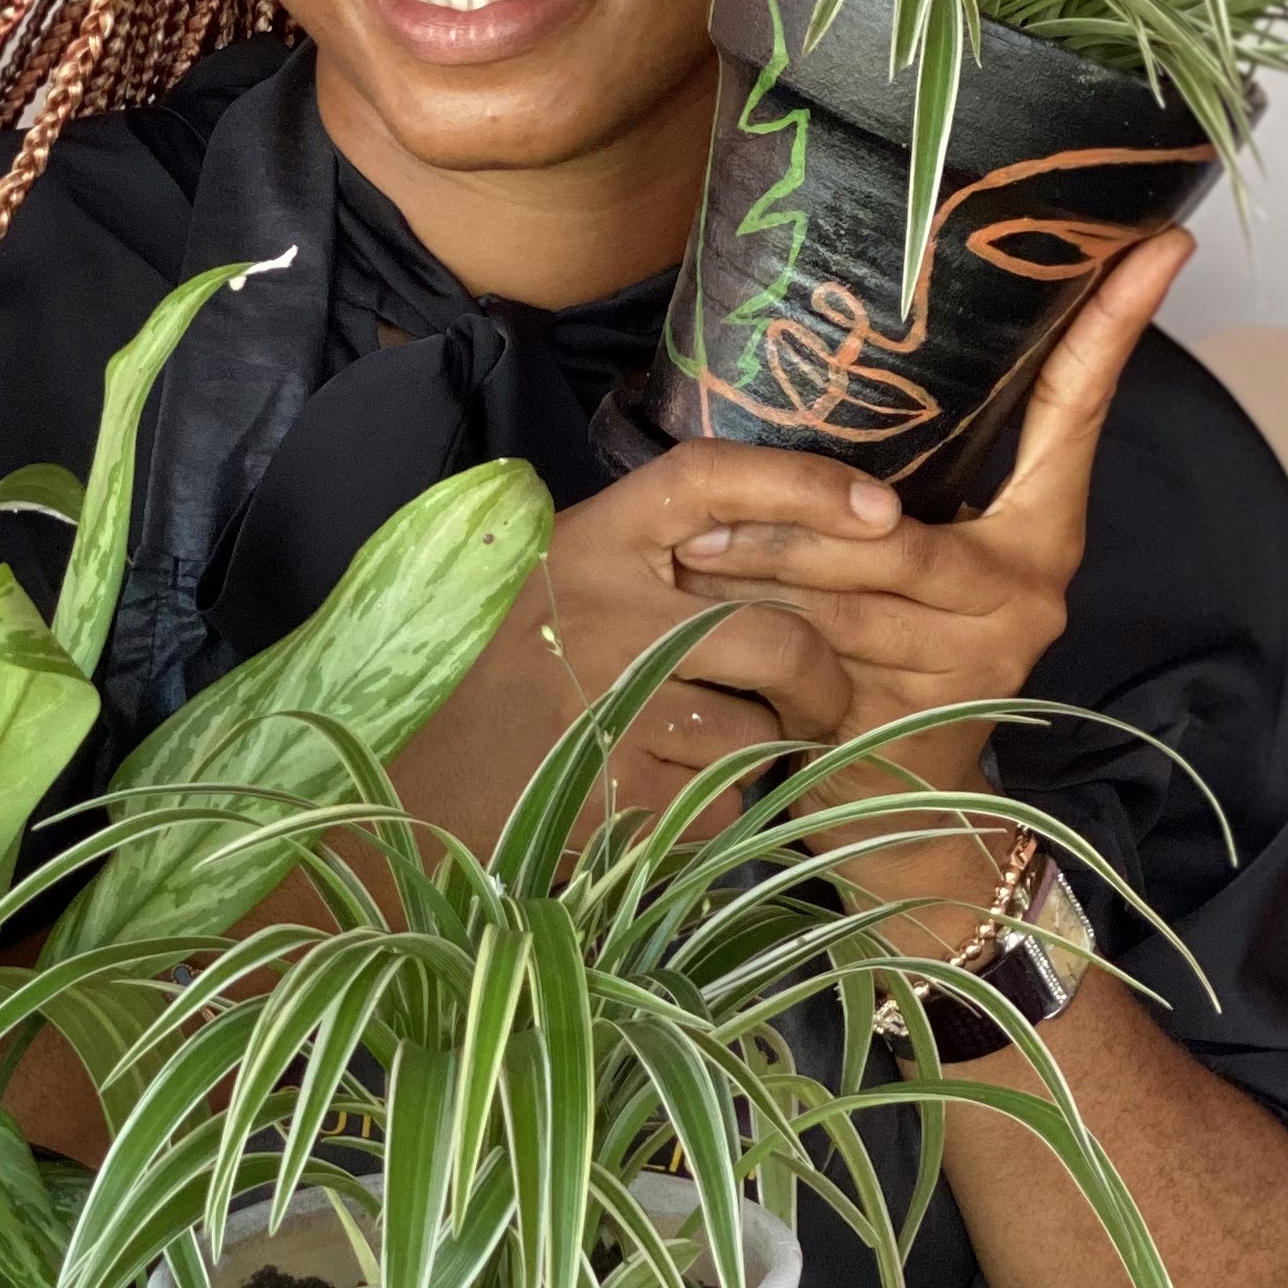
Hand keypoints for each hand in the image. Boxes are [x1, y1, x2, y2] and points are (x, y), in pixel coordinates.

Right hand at [392, 436, 864, 853]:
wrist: (404, 788)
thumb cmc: (488, 676)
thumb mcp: (543, 577)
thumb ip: (636, 555)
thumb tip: (776, 533)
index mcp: (588, 542)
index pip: (710, 478)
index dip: (805, 484)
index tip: (883, 510)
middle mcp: (607, 615)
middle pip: (777, 638)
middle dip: (822, 684)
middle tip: (819, 703)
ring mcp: (616, 709)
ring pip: (759, 730)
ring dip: (757, 751)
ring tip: (703, 752)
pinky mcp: (620, 794)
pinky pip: (725, 801)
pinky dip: (718, 809)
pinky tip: (667, 798)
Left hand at [664, 227, 1194, 803]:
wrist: (900, 813)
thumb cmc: (889, 663)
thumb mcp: (907, 568)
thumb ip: (894, 499)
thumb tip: (847, 366)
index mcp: (1041, 535)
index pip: (1078, 412)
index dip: (1113, 326)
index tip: (1159, 240)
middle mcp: (1030, 590)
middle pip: (888, 532)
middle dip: (780, 523)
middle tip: (690, 503)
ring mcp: (987, 657)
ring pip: (846, 598)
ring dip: (749, 579)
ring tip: (675, 558)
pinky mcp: (936, 715)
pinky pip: (826, 659)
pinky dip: (754, 640)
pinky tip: (694, 627)